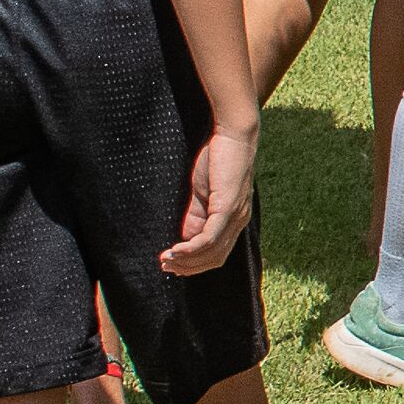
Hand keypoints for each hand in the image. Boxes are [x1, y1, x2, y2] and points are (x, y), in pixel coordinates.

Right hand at [169, 120, 256, 272]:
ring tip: (166, 261)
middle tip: (165, 267)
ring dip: (186, 261)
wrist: (232, 135)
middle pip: (215, 258)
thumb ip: (195, 216)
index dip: (194, 264)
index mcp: (234, 220)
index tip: (171, 265)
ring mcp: (235, 216)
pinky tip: (175, 251)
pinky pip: (210, 238)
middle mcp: (238, 222)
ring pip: (212, 252)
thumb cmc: (217, 160)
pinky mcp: (228, 208)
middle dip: (188, 267)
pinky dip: (191, 249)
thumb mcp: (202, 193)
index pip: (216, 254)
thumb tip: (183, 239)